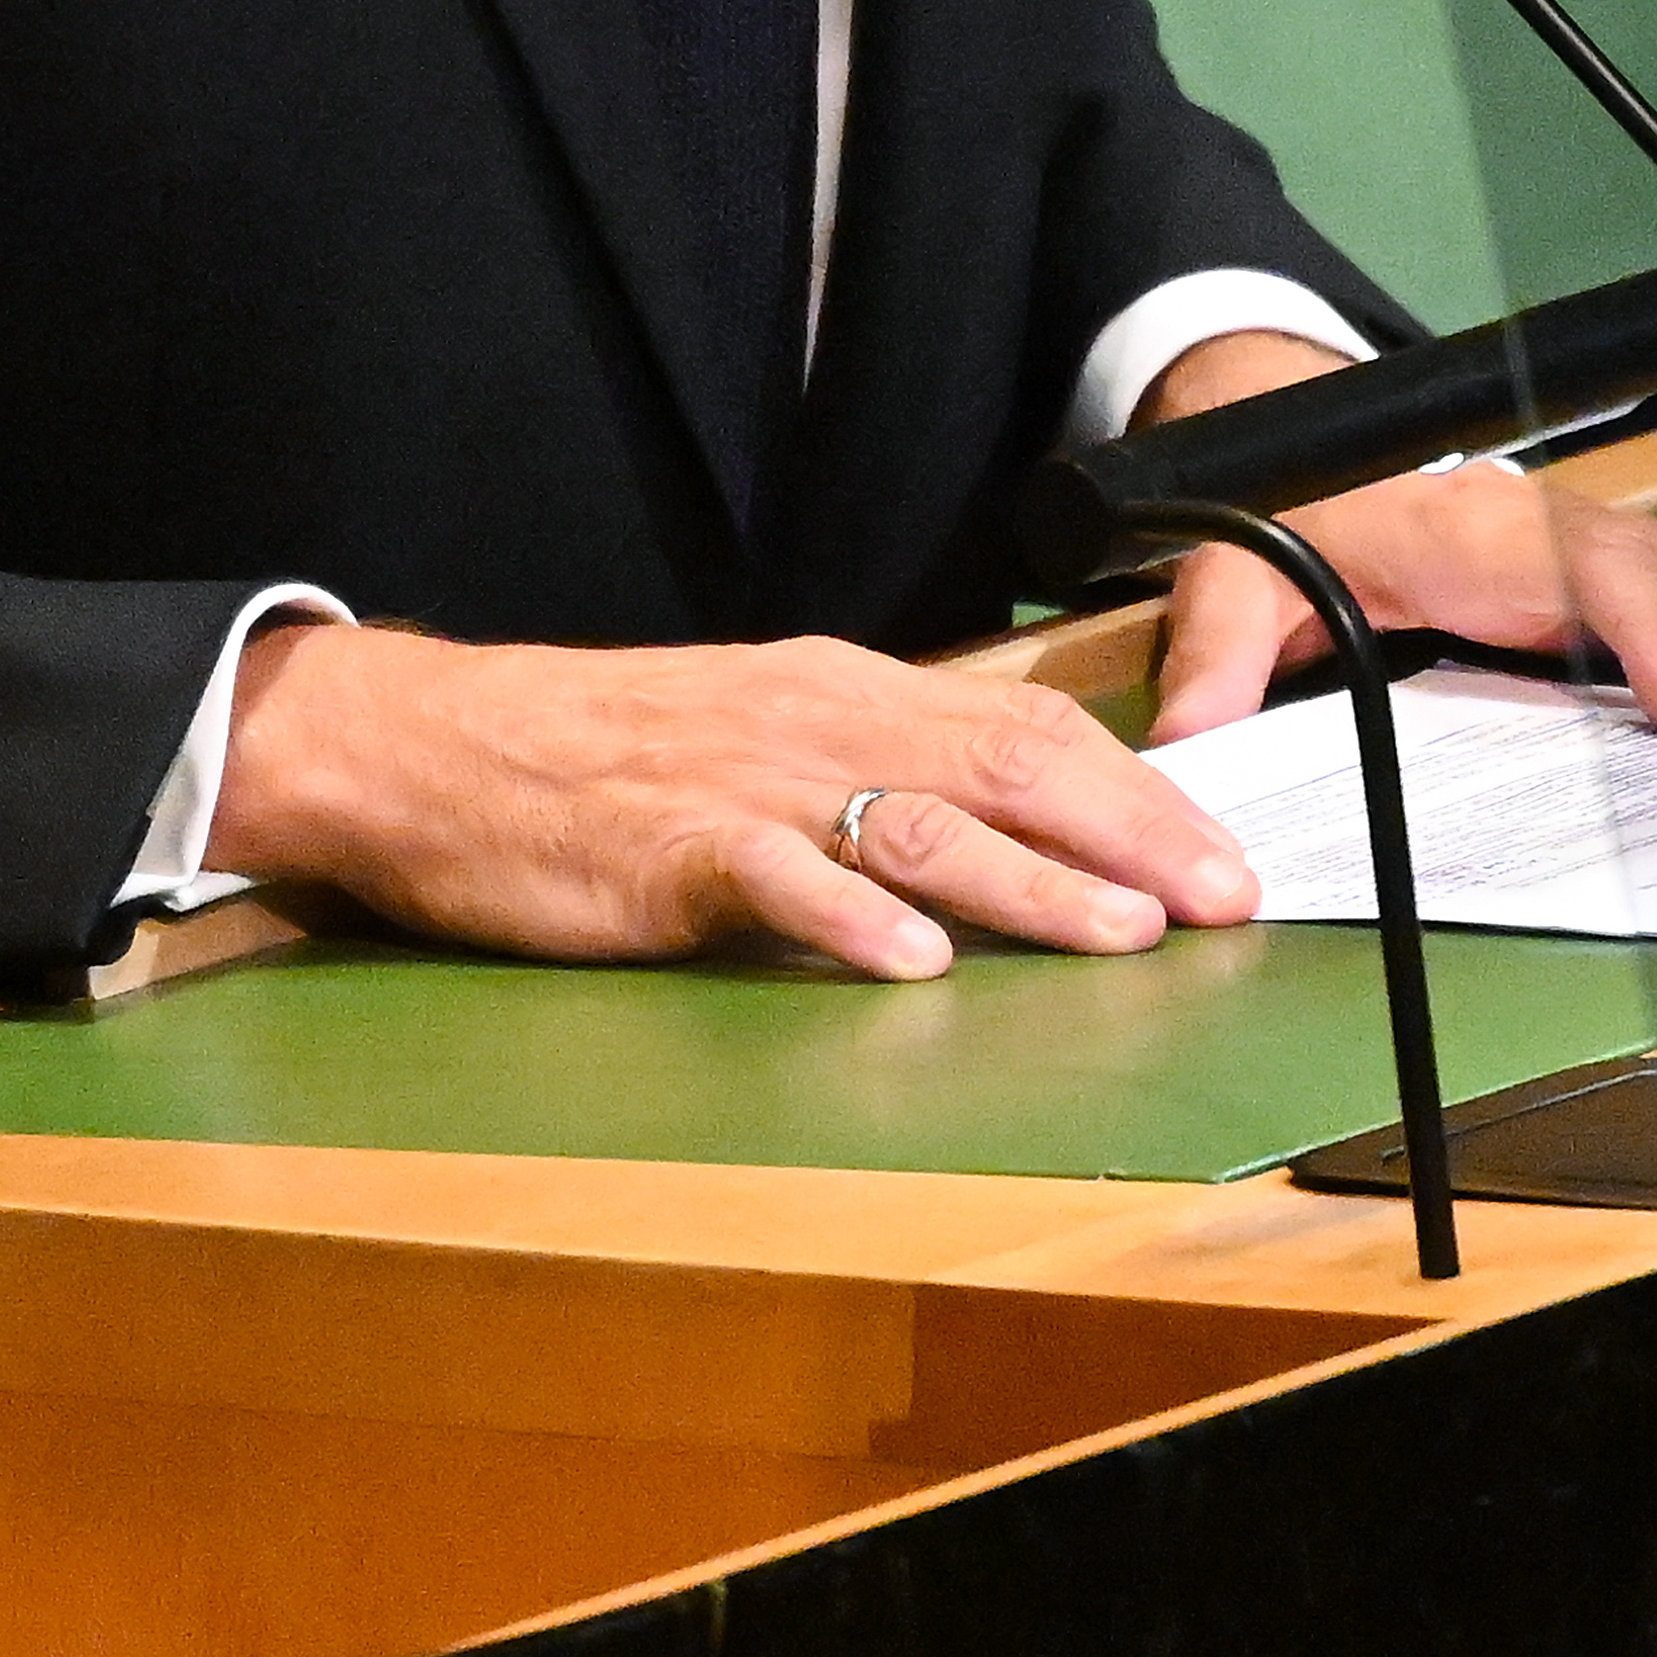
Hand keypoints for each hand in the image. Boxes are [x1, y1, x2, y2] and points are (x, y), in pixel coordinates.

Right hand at [207, 614, 1272, 981]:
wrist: (433, 746)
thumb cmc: (595, 754)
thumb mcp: (754, 732)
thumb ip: (868, 766)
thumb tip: (995, 817)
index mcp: (843, 692)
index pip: (1027, 725)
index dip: (1138, 788)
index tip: (1222, 850)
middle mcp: (814, 723)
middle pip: (1004, 768)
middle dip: (1129, 836)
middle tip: (1222, 901)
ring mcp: (743, 785)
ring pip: (914, 825)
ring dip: (1028, 883)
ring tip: (1118, 933)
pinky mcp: (667, 848)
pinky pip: (774, 880)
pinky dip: (849, 921)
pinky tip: (912, 964)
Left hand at [1127, 332, 1656, 743]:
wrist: (1303, 455)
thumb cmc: (1292, 520)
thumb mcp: (1237, 577)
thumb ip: (1219, 651)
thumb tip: (1193, 734)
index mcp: (1489, 540)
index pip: (1593, 583)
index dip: (1647, 641)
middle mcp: (1570, 533)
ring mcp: (1611, 545)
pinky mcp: (1632, 566)